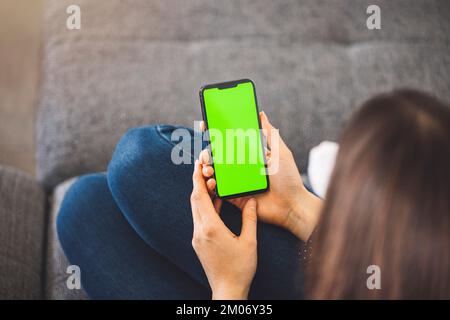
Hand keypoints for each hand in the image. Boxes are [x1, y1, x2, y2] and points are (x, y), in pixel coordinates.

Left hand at [190, 160, 257, 299]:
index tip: (197, 165)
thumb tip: (252, 201)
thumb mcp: (249, 242)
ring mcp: (197, 238)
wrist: (228, 290)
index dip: (198, 179)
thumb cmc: (241, 268)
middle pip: (195, 200)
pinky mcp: (199, 243)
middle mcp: (200, 231)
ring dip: (202, 195)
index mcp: (211, 228)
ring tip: (211, 181)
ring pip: (196, 210)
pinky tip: (216, 202)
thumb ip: (250, 219)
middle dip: (198, 182)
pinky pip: (200, 219)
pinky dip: (206, 208)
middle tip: (204, 168)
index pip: (200, 197)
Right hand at [199, 111, 321, 241]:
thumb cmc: (289, 179)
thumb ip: (270, 134)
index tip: (206, 125)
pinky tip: (212, 182)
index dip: (216, 133)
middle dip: (206, 153)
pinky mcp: (233, 196)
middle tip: (206, 154)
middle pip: (216, 156)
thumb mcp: (280, 153)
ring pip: (214, 172)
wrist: (291, 205)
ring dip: (206, 168)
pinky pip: (217, 190)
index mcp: (249, 155)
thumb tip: (261, 114)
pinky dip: (210, 185)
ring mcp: (235, 181)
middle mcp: (240, 167)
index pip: (229, 141)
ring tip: (208, 168)